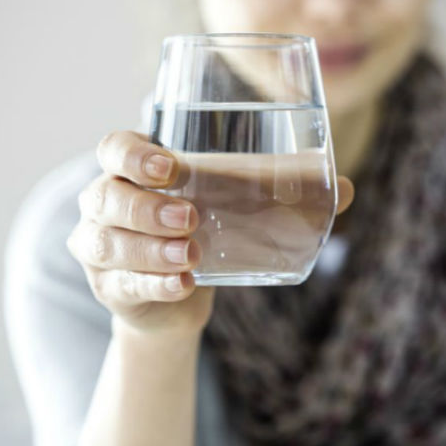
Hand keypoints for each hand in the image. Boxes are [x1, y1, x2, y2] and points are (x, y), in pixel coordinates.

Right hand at [67, 131, 353, 335]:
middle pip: (104, 195)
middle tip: (190, 216)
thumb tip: (346, 188)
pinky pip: (123, 284)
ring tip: (192, 254)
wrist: (176, 296)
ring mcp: (100, 248)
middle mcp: (106, 205)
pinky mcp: (110, 287)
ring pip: (107, 243)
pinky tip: (183, 284)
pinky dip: (154, 284)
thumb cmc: (203, 235)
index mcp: (133, 173)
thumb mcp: (232, 210)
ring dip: (150, 248)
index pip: (114, 149)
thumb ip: (281, 197)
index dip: (133, 154)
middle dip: (146, 206)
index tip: (171, 168)